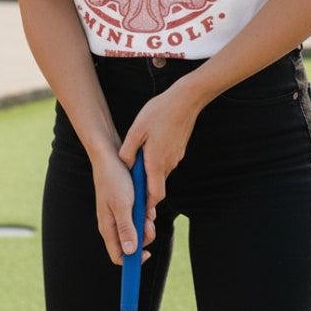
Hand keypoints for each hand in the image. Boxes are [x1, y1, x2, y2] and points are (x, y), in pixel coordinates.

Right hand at [92, 150, 154, 265]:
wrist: (110, 155)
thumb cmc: (114, 179)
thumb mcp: (122, 204)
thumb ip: (126, 228)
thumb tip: (130, 252)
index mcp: (108, 228)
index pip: (119, 256)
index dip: (133, 261)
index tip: (147, 253)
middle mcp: (113, 224)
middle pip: (132, 244)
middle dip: (144, 237)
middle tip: (150, 222)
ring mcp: (119, 214)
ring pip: (138, 229)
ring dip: (146, 222)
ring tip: (147, 207)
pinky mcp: (126, 205)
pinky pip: (139, 215)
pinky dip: (145, 210)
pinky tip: (146, 200)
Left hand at [118, 77, 202, 208]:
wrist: (186, 99)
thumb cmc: (159, 113)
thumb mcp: (136, 130)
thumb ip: (128, 152)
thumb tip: (124, 167)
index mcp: (157, 163)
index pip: (155, 196)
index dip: (147, 206)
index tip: (138, 210)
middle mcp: (169, 163)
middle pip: (156, 185)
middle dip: (145, 188)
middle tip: (131, 185)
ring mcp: (176, 156)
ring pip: (160, 172)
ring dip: (150, 172)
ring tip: (137, 162)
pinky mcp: (179, 149)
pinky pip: (166, 161)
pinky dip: (156, 161)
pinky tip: (149, 147)